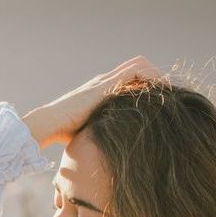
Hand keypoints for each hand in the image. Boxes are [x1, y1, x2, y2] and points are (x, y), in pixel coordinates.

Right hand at [22, 56, 163, 148]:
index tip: (156, 101)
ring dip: (155, 76)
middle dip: (153, 78)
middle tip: (166, 95)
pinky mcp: (106, 83)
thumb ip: (101, 132)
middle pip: (136, 67)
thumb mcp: (89, 132)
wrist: (49, 124)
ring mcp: (105, 80)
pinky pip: (137, 70)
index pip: (128, 79)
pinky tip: (159, 93)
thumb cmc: (62, 134)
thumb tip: (109, 152)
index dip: (144, 85)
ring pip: (139, 64)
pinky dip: (151, 77)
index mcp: (100, 91)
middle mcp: (104, 81)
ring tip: (166, 93)